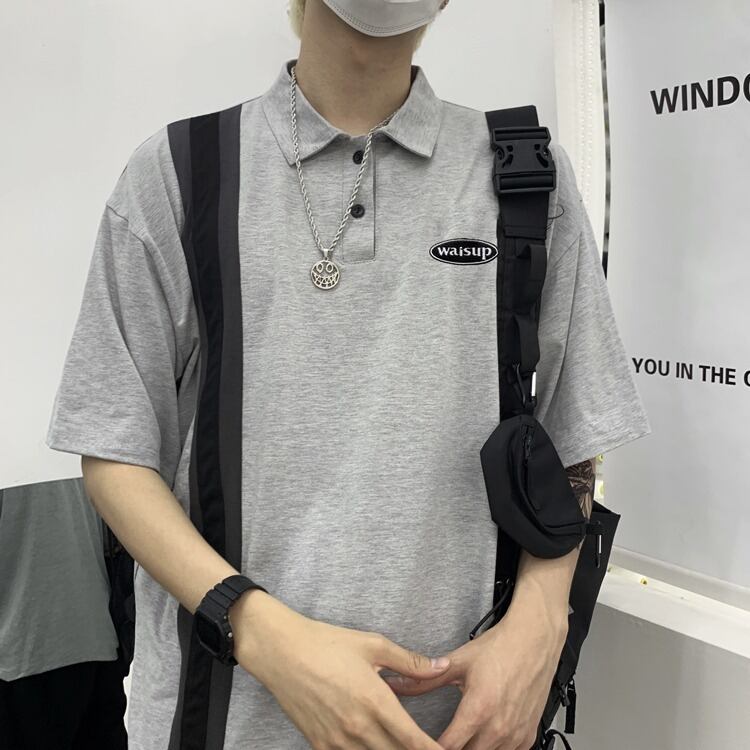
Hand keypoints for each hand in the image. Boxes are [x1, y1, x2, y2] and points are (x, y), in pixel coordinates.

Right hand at [232, 591, 451, 748]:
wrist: (281, 651)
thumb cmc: (327, 643)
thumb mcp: (373, 645)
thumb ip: (409, 661)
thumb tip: (440, 666)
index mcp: (375, 701)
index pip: (414, 740)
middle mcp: (358, 727)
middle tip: (426, 748)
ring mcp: (337, 741)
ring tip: (400, 745)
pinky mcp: (319, 745)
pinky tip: (371, 745)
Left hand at [382, 602, 567, 749]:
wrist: (534, 639)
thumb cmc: (500, 648)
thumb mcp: (459, 661)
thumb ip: (424, 679)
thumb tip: (396, 683)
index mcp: (479, 709)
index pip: (447, 748)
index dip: (429, 748)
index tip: (419, 743)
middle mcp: (499, 727)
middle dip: (449, 749)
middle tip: (437, 740)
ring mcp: (516, 735)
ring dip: (472, 749)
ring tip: (460, 738)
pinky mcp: (528, 736)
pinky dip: (493, 749)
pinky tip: (483, 737)